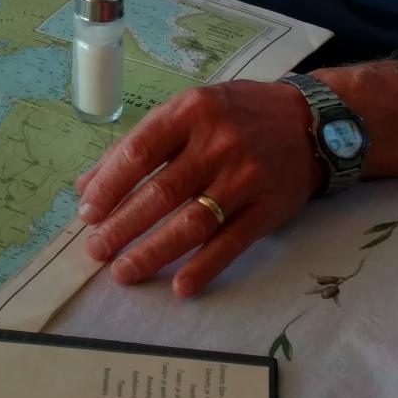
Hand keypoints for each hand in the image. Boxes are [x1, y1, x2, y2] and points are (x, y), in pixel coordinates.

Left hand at [73, 80, 321, 297]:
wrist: (310, 122)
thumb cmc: (238, 114)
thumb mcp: (189, 111)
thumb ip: (139, 144)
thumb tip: (88, 185)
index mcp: (191, 112)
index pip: (139, 152)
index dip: (109, 186)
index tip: (87, 213)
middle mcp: (218, 143)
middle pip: (161, 192)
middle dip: (123, 226)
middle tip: (97, 250)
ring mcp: (245, 178)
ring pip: (192, 223)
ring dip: (153, 252)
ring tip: (124, 272)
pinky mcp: (268, 208)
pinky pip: (231, 243)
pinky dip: (204, 267)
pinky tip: (180, 286)